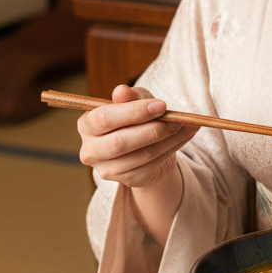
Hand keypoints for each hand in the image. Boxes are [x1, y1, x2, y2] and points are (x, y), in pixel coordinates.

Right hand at [78, 85, 198, 244]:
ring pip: (141, 156)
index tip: (161, 105)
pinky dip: (173, 148)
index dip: (133, 112)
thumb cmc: (137, 117)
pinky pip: (153, 165)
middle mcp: (91, 150)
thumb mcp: (136, 100)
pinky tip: (184, 135)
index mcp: (87, 125)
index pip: (104, 119)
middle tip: (176, 119)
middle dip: (152, 130)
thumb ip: (131, 96)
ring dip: (168, 139)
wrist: (147, 144)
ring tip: (184, 125)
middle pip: (119, 143)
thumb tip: (121, 91)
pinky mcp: (128, 180)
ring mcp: (107, 170)